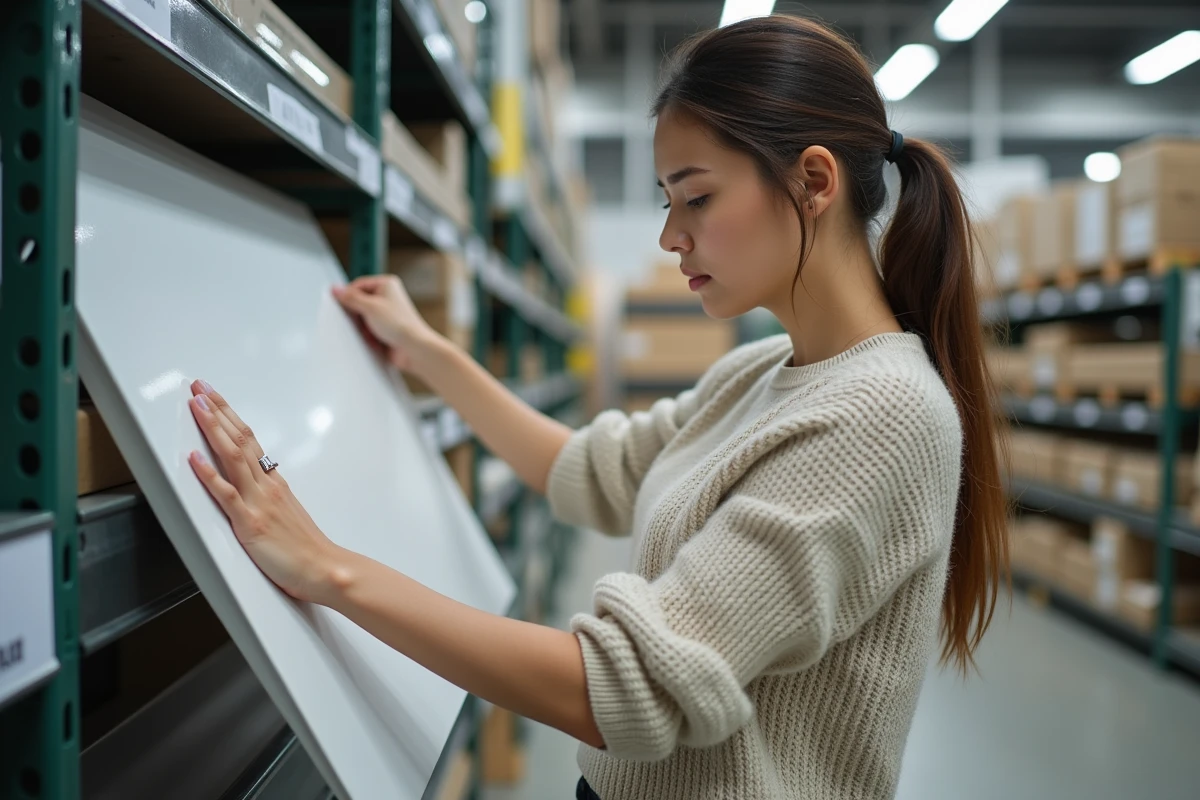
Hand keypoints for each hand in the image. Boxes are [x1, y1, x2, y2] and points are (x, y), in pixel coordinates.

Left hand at [187, 379, 344, 603]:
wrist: (326, 569)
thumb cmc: (307, 549)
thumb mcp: (288, 514)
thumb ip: (271, 498)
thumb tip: (258, 485)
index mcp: (274, 483)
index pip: (249, 440)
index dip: (229, 416)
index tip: (213, 397)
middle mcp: (266, 486)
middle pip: (239, 439)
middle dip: (217, 411)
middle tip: (199, 387)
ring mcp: (258, 502)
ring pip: (233, 457)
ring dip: (213, 429)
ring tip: (197, 406)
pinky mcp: (249, 523)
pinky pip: (227, 494)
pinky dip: (209, 474)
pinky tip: (194, 458)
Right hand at [332, 275, 439, 372]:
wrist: (414, 348)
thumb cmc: (400, 325)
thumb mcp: (370, 307)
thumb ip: (350, 298)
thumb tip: (336, 289)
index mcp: (386, 284)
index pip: (358, 284)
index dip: (348, 295)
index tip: (340, 304)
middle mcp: (387, 297)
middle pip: (359, 301)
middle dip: (357, 314)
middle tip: (360, 320)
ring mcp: (386, 313)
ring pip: (362, 317)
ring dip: (362, 326)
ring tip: (371, 331)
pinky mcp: (385, 327)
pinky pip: (368, 328)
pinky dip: (367, 334)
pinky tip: (374, 339)